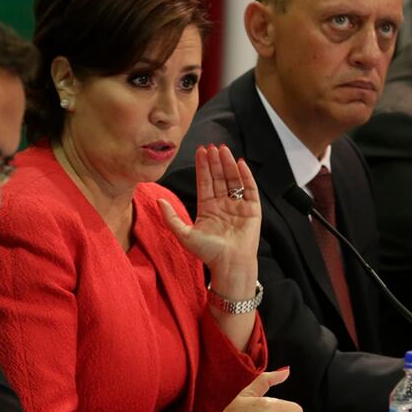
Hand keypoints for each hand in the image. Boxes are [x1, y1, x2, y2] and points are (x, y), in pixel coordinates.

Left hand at [159, 144, 260, 297]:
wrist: (229, 265)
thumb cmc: (208, 253)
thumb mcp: (184, 234)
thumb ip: (171, 217)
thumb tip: (158, 200)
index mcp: (208, 207)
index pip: (205, 182)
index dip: (203, 166)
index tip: (201, 150)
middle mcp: (223, 204)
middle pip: (219, 177)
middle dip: (215, 161)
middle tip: (212, 146)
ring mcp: (238, 206)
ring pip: (233, 179)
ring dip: (228, 164)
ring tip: (223, 149)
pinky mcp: (252, 209)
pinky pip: (250, 189)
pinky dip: (246, 176)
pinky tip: (240, 163)